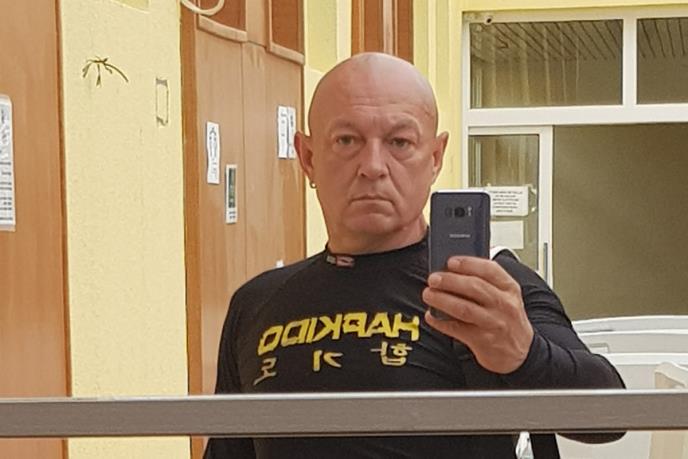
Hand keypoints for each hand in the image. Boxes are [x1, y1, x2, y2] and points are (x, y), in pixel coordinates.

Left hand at [422, 256, 533, 373]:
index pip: (490, 270)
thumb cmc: (507, 320)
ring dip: (442, 300)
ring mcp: (494, 323)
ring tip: (428, 294)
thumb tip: (453, 271)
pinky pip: (457, 329)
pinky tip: (431, 316)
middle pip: (474, 287)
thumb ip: (486, 283)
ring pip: (464, 308)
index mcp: (509, 289)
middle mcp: (504, 305)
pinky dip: (441, 322)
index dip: (468, 263)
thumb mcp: (506, 297)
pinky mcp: (483, 341)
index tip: (450, 261)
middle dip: (450, 281)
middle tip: (433, 279)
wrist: (520, 353)